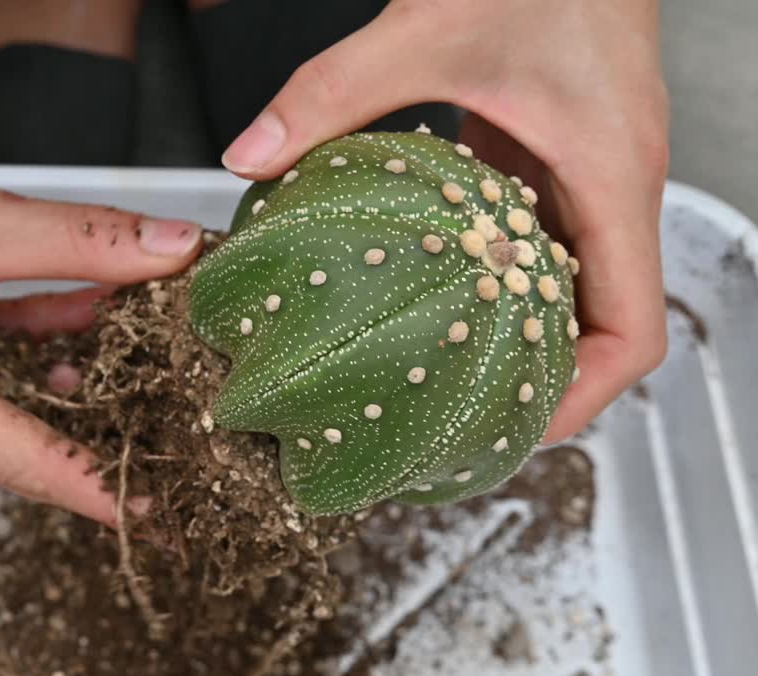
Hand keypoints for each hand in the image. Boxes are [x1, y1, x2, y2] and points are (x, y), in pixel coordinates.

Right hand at [0, 0, 201, 523]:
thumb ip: (82, 242)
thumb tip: (176, 252)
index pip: (18, 458)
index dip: (97, 484)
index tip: (159, 515)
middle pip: (11, 437)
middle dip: (93, 424)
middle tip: (172, 439)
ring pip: (1, 396)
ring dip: (67, 369)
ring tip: (146, 361)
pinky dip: (29, 339)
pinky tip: (87, 314)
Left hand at [221, 0, 668, 442]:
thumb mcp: (426, 31)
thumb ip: (332, 93)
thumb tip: (250, 155)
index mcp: (610, 179)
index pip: (633, 332)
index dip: (583, 398)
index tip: (514, 427)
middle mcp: (608, 188)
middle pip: (598, 326)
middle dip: (538, 384)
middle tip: (456, 422)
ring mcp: (583, 173)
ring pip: (569, 287)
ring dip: (517, 336)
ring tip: (440, 378)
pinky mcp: (551, 153)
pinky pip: (537, 240)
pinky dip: (497, 279)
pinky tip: (433, 290)